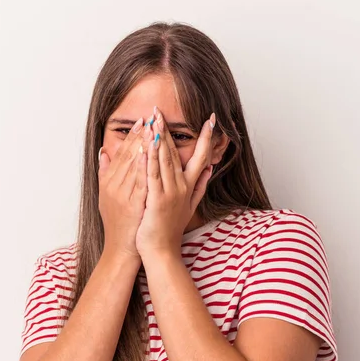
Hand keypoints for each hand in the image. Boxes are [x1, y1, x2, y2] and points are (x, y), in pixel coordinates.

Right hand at [98, 117, 148, 259]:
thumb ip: (104, 172)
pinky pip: (141, 182)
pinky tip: (153, 154)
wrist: (122, 248)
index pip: (122, 153)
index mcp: (110, 182)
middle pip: (128, 155)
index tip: (142, 120)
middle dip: (140, 135)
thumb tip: (103, 152)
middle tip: (151, 116)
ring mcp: (124, 194)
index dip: (132, 136)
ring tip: (154, 128)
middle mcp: (115, 186)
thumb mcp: (105, 196)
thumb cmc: (117, 223)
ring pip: (134, 165)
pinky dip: (146, 167)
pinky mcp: (134, 204)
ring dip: (144, 145)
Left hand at [136, 107, 213, 258]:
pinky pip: (152, 174)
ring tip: (154, 118)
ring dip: (159, 137)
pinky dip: (150, 158)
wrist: (162, 251)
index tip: (211, 119)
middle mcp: (182, 187)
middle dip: (169, 129)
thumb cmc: (172, 229)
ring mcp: (170, 192)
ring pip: (164, 159)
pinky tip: (148, 143)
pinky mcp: (156, 199)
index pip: (201, 156)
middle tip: (161, 109)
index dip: (206, 137)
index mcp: (189, 186)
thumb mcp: (191, 206)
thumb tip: (211, 169)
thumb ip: (200, 186)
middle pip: (176, 153)